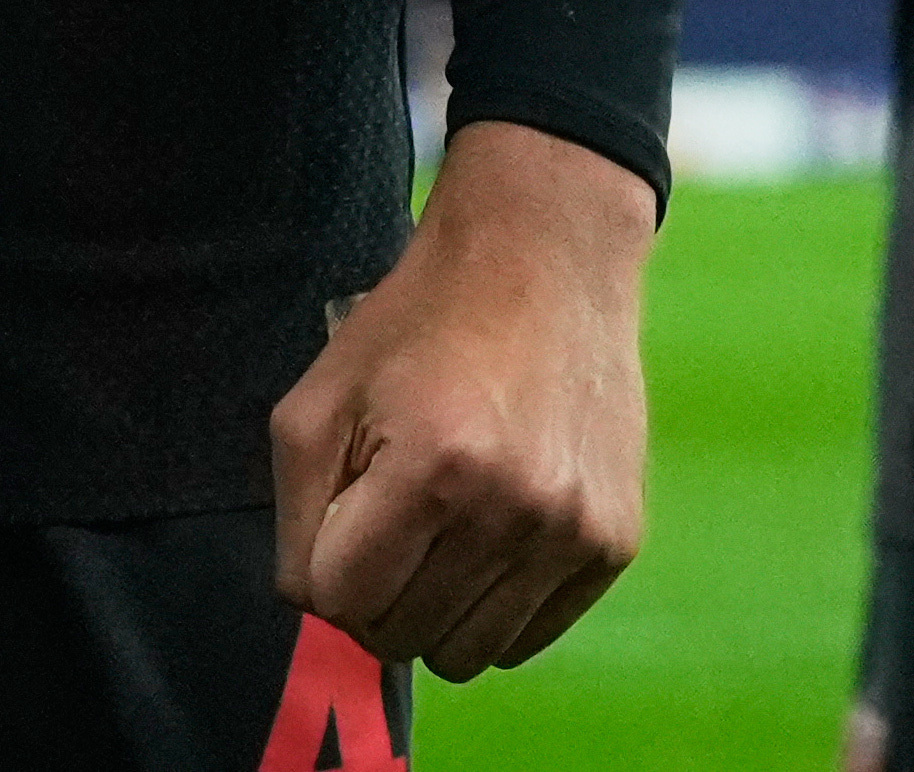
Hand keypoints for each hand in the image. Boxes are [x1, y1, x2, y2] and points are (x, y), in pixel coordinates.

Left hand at [268, 121, 655, 677]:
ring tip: (442, 532)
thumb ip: (296, 512)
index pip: (338, 602)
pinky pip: (529, 639)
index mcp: (428, 468)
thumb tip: (317, 603)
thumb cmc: (418, 322)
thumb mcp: (319, 395)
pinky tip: (493, 536)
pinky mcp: (616, 544)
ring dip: (436, 609)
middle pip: (401, 638)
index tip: (343, 520)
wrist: (546, 258)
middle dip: (376, 594)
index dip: (325, 567)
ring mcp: (571, 534)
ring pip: (467, 655)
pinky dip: (496, 608)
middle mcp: (509, 512)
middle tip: (390, 526)